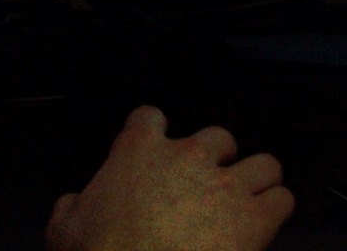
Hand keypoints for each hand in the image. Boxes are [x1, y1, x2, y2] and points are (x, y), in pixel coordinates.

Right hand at [47, 107, 292, 250]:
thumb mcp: (64, 230)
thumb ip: (72, 207)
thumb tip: (72, 206)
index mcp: (138, 152)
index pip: (150, 118)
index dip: (155, 131)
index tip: (158, 143)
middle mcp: (187, 158)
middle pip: (218, 137)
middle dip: (218, 158)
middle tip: (211, 183)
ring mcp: (225, 185)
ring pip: (263, 163)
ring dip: (257, 179)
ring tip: (252, 197)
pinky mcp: (253, 218)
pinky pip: (282, 198)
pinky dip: (278, 208)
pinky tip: (269, 221)